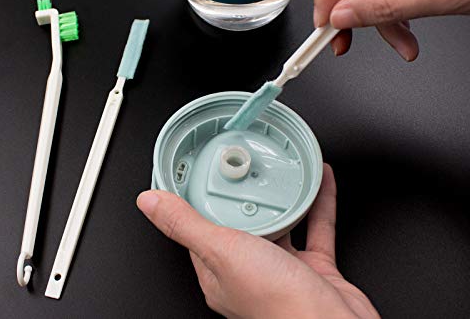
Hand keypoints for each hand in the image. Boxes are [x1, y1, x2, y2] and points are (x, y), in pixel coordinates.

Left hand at [137, 164, 378, 318]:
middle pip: (244, 222)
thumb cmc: (277, 305)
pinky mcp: (313, 268)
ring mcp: (282, 270)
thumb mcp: (221, 251)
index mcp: (218, 271)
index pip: (200, 227)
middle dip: (246, 193)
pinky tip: (320, 182)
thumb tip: (149, 202)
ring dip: (285, 196)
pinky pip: (315, 227)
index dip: (198, 199)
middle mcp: (249, 271)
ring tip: (284, 170)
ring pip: (282, 223)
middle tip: (247, 164)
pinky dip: (318, 202)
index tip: (199, 173)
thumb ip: (185, 224)